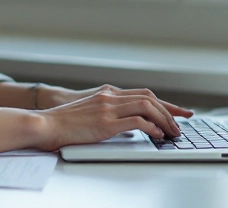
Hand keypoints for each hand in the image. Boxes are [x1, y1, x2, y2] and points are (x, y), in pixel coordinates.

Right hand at [33, 86, 193, 149]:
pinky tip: (156, 135)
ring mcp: (108, 108)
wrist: (46, 123)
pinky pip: (136, 121)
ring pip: (147, 107)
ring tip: (171, 132)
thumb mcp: (91, 112)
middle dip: (170, 111)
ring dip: (164, 120)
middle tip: (181, 124)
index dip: (164, 103)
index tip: (179, 112)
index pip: (143, 94)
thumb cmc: (65, 122)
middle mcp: (110, 97)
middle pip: (149, 98)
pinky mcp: (105, 122)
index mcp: (107, 93)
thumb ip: (110, 114)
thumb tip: (130, 126)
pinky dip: (151, 127)